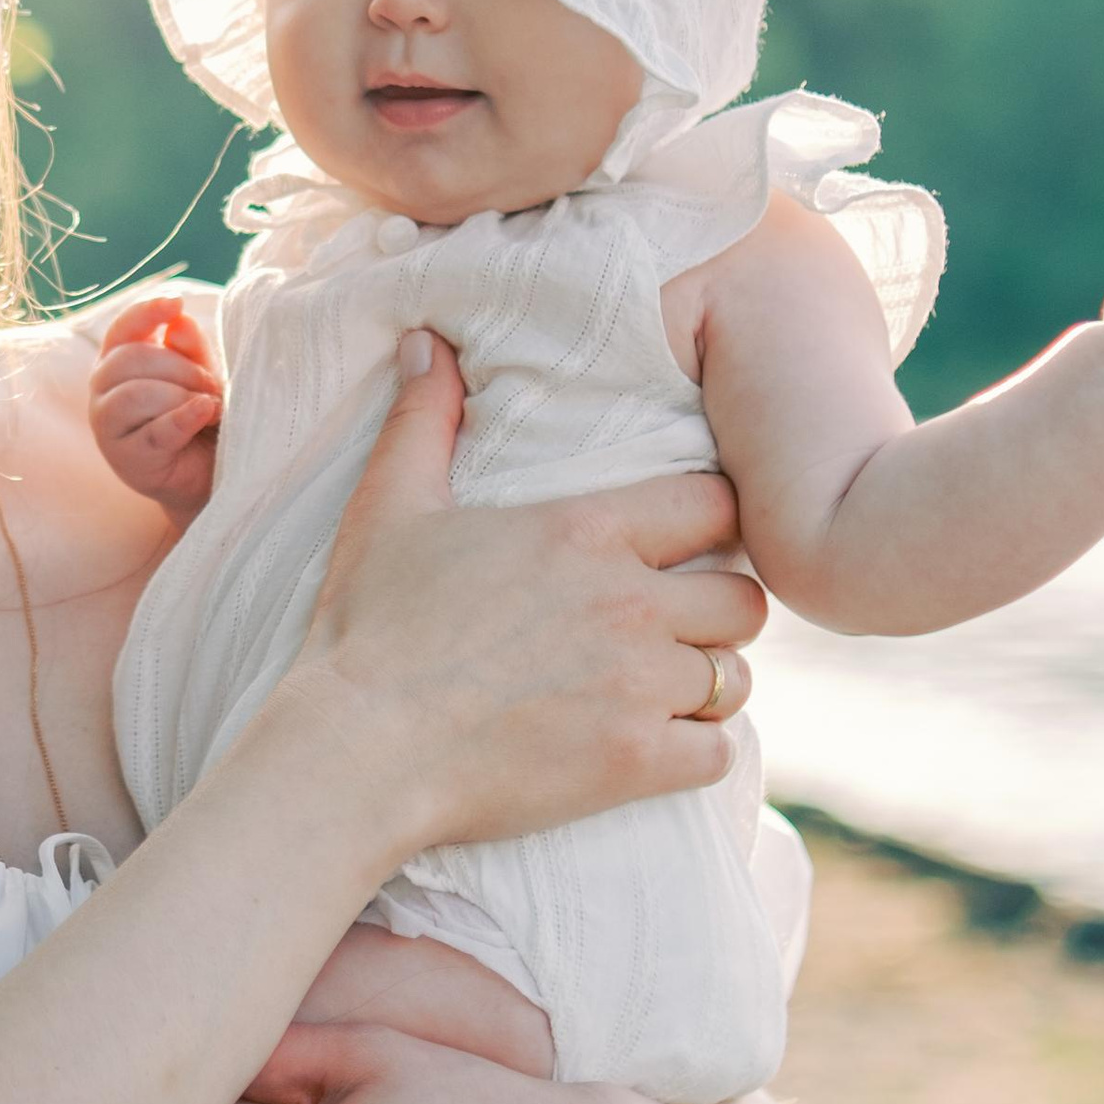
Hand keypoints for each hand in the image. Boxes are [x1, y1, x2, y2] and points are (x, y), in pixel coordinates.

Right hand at [89, 294, 224, 518]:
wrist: (209, 474)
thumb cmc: (199, 417)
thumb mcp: (199, 374)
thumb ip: (190, 348)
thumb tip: (178, 320)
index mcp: (117, 362)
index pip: (122, 329)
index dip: (146, 313)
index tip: (176, 303)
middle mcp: (102, 391)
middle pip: (132, 359)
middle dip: (182, 368)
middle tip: (213, 387)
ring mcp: (108, 427)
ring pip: (136, 394)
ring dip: (182, 396)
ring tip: (211, 408)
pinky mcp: (127, 460)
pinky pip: (156, 430)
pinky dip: (185, 417)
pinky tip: (205, 411)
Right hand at [259, 330, 765, 868]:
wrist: (358, 750)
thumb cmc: (369, 628)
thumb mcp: (389, 507)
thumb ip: (422, 419)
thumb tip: (427, 341)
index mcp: (586, 531)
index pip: (717, 505)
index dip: (710, 523)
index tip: (683, 543)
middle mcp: (630, 603)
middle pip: (745, 598)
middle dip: (717, 610)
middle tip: (675, 625)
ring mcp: (640, 687)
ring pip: (735, 679)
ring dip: (706, 683)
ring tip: (663, 688)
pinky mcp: (636, 762)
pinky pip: (717, 754)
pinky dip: (694, 752)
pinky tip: (651, 746)